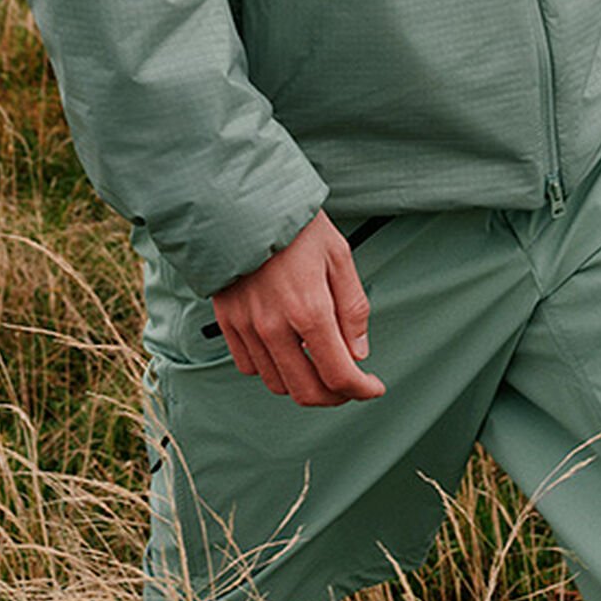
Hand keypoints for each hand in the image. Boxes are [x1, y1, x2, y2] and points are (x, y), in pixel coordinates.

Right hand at [210, 211, 385, 406]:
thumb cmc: (296, 225)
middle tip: (350, 385)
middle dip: (335, 397)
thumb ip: (353, 309)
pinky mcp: (227, 322)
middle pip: (307, 392)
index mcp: (309, 310)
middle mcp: (275, 327)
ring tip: (319, 366)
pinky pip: (250, 366)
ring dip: (303, 385)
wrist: (243, 203)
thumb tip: (358, 353)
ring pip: (277, 384)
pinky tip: (287, 351)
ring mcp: (247, 327)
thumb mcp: (339, 257)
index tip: (373, 387)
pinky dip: (273, 369)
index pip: (339, 374)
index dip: (362, 389)